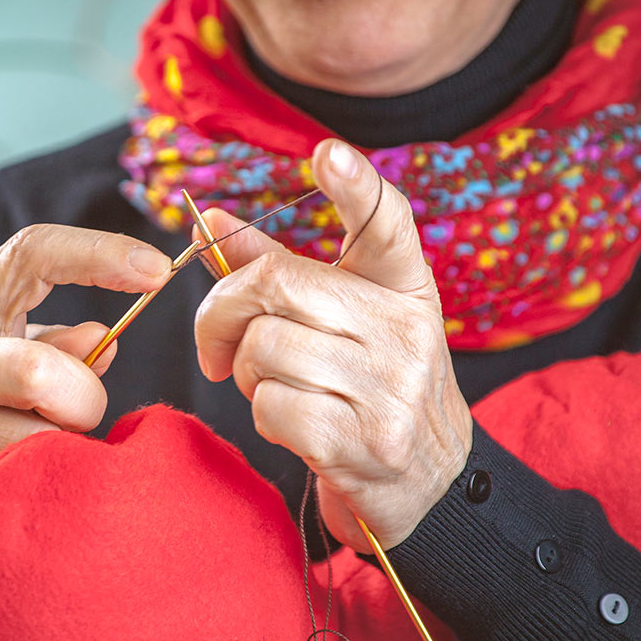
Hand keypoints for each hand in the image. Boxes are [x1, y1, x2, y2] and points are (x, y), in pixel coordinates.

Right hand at [0, 224, 172, 553]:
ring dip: (60, 459)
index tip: (157, 270)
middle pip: (38, 370)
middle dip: (81, 404)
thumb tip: (98, 340)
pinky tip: (16, 497)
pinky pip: (14, 488)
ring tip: (38, 466)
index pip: (29, 254)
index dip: (98, 253)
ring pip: (34, 442)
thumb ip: (63, 352)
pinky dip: (36, 496)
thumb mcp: (21, 373)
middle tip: (75, 424)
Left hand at [193, 139, 472, 550]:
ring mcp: (387, 388)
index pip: (388, 223)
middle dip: (222, 311)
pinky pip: (270, 405)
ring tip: (274, 385)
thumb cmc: (371, 388)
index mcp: (404, 291)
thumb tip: (209, 220)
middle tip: (218, 342)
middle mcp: (404, 331)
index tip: (327, 153)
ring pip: (262, 346)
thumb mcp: (345, 323)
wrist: (432, 486)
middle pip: (275, 283)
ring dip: (245, 371)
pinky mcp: (363, 442)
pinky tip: (291, 423)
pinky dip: (262, 414)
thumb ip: (279, 269)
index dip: (357, 185)